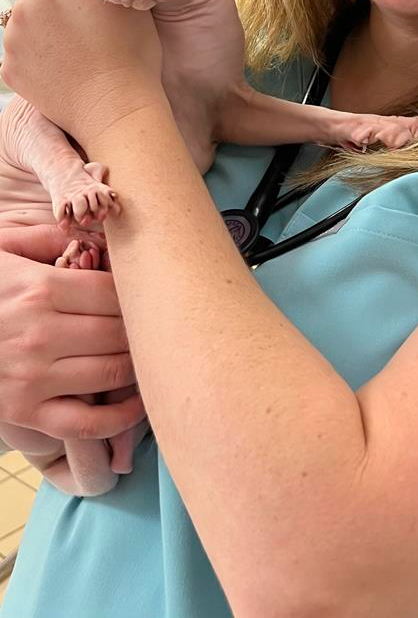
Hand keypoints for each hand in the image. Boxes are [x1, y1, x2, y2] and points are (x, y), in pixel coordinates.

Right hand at [0, 225, 144, 440]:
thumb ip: (46, 238)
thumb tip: (94, 235)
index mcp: (40, 289)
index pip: (115, 293)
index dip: (135, 294)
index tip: (141, 295)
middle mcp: (40, 335)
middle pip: (120, 332)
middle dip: (142, 329)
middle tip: (152, 325)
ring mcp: (32, 378)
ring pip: (112, 372)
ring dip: (137, 365)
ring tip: (148, 356)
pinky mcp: (24, 413)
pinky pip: (86, 424)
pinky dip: (119, 418)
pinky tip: (137, 403)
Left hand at [1, 0, 163, 147]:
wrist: (117, 109)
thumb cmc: (132, 56)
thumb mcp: (125, 0)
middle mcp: (27, 3)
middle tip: (86, 22)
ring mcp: (13, 37)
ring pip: (27, 18)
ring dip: (46, 27)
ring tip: (77, 49)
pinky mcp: (9, 66)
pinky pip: (21, 50)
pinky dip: (38, 56)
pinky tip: (64, 68)